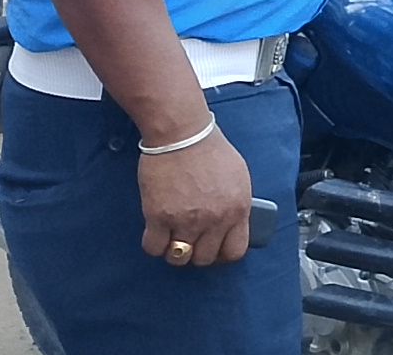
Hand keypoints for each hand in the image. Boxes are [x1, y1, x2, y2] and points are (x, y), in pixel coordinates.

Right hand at [138, 127, 251, 267]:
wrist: (183, 134)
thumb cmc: (210, 150)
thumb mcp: (239, 178)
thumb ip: (236, 204)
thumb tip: (232, 223)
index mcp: (238, 209)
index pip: (235, 250)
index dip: (222, 254)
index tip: (214, 250)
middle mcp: (215, 219)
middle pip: (205, 258)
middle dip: (197, 253)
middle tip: (190, 242)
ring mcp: (187, 220)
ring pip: (179, 257)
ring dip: (175, 252)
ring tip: (173, 238)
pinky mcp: (159, 217)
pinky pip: (154, 248)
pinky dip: (154, 244)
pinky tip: (156, 233)